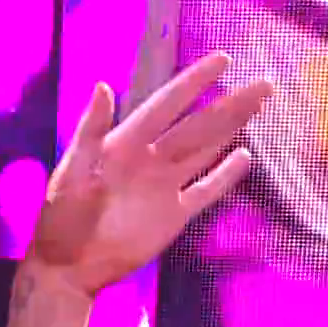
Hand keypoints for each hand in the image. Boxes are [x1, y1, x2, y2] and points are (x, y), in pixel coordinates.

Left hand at [26, 53, 273, 297]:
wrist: (68, 267)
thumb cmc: (62, 217)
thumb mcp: (71, 170)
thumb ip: (90, 131)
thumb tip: (103, 85)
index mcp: (125, 143)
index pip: (167, 105)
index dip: (194, 82)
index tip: (223, 59)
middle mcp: (150, 159)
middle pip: (198, 125)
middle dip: (231, 104)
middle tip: (265, 83)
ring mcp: (165, 186)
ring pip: (206, 150)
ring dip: (232, 129)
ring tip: (259, 105)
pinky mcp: (174, 215)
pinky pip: (205, 190)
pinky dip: (224, 175)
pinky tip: (245, 157)